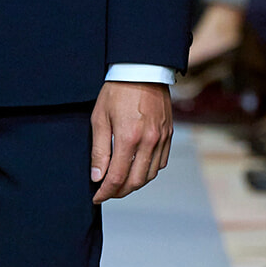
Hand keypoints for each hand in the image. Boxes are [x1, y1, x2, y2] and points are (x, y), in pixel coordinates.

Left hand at [89, 82, 171, 203]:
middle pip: (135, 181)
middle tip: (106, 192)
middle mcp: (149, 141)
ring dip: (134, 184)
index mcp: (129, 137)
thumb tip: (97, 177)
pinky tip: (136, 169)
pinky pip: (161, 162)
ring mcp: (161, 138)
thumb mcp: (100, 118)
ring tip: (120, 183)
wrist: (142, 70)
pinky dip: (148, 171)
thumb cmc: (117, 91)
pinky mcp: (169, 134)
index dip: (105, 191)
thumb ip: (99, 150)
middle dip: (119, 192)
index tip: (96, 197)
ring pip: (150, 175)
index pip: (117, 177)